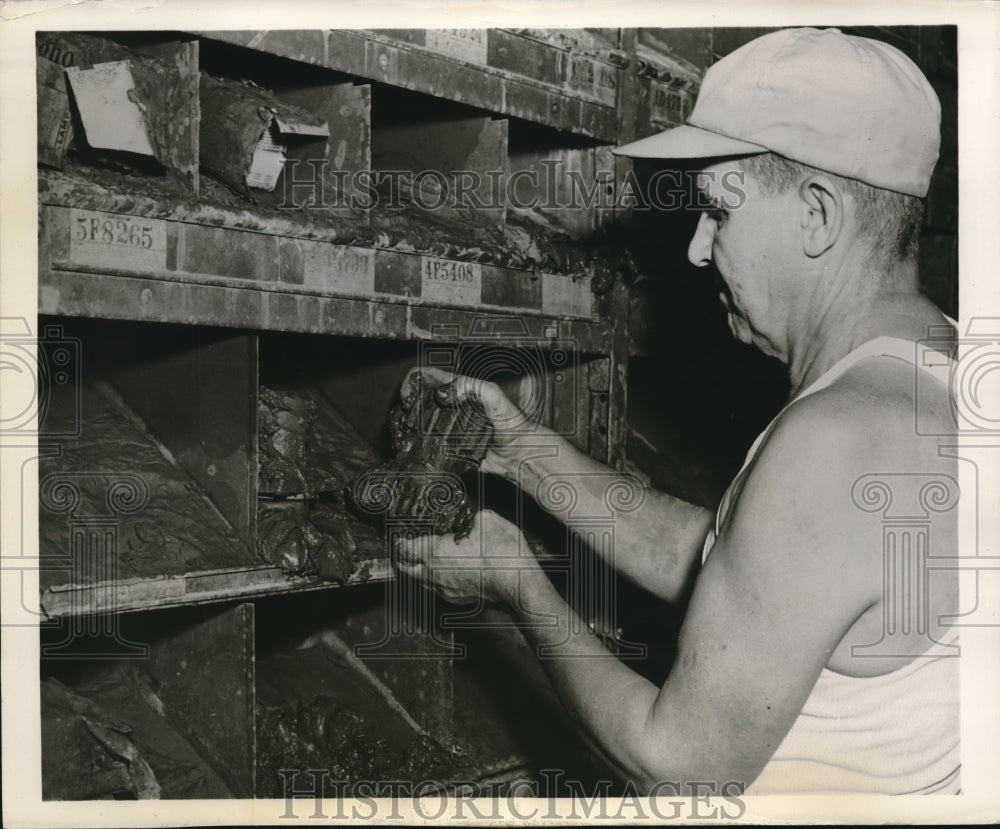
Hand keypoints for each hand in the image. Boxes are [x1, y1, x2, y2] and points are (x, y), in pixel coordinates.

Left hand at [394, 510, 539, 606]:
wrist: (519, 584)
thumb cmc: (503, 553)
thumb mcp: (486, 519)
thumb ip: (469, 515)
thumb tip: (466, 514)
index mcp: (435, 552)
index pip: (404, 547)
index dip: (399, 539)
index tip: (399, 534)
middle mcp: (434, 574)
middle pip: (405, 567)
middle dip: (402, 557)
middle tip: (404, 547)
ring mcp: (445, 590)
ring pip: (420, 581)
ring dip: (418, 569)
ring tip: (424, 558)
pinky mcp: (457, 599)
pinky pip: (437, 589)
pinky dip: (435, 579)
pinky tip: (446, 570)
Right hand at [398, 367, 533, 476]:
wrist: (519, 453)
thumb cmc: (513, 424)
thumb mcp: (495, 396)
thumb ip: (472, 387)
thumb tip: (448, 391)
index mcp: (462, 389)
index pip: (430, 376)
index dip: (414, 380)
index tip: (409, 393)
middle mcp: (454, 405)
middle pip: (422, 397)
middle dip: (409, 401)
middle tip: (406, 411)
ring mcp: (451, 425)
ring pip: (423, 419)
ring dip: (412, 422)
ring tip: (407, 427)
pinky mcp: (451, 444)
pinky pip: (430, 442)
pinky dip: (420, 442)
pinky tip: (417, 444)